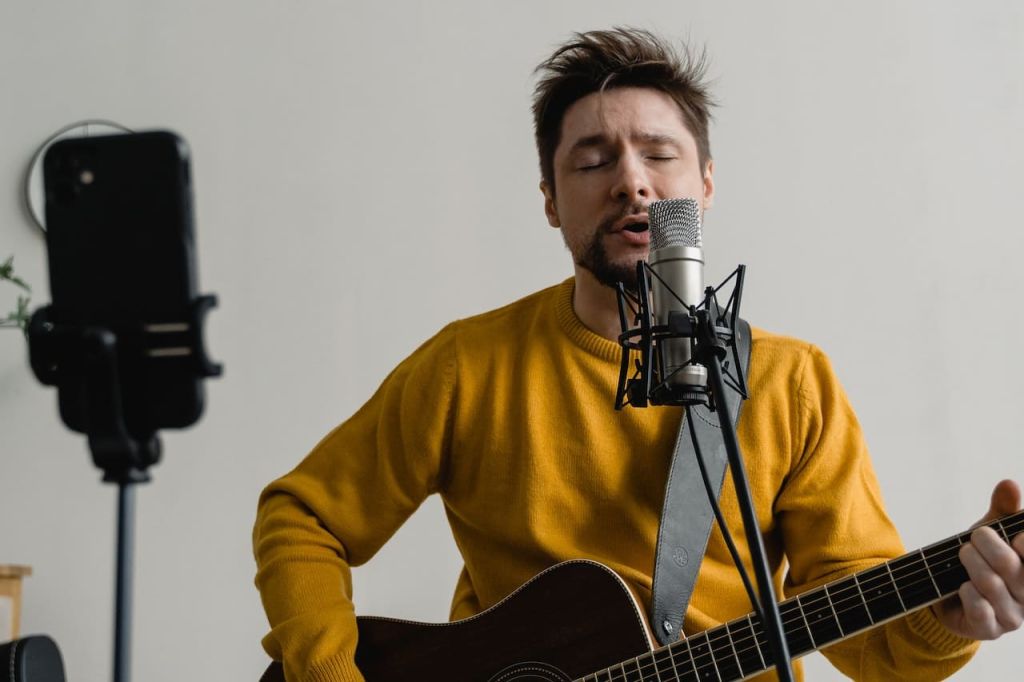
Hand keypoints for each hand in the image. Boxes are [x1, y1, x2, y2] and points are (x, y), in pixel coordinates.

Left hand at [932, 479, 1023, 639]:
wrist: (949, 593)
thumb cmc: (979, 558)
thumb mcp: (990, 530)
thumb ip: (1002, 509)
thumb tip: (1009, 483)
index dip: (1023, 542)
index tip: (1014, 536)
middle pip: (1010, 565)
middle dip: (985, 544)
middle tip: (974, 538)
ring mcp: (1013, 615)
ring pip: (990, 583)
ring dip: (969, 563)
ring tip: (963, 555)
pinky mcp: (991, 630)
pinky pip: (979, 608)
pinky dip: (966, 592)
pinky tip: (962, 586)